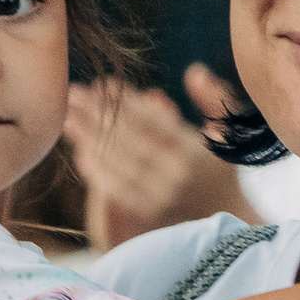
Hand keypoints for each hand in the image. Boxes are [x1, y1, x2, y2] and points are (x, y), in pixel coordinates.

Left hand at [62, 64, 259, 248]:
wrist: (229, 228)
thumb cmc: (224, 173)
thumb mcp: (231, 133)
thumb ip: (216, 99)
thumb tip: (194, 71)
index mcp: (196, 151)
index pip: (153, 121)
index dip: (126, 101)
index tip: (102, 83)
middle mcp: (178, 175)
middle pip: (130, 139)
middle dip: (98, 114)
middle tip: (72, 94)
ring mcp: (161, 197)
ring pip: (119, 164)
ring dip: (89, 140)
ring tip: (67, 118)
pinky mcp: (149, 215)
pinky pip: (118, 190)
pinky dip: (98, 171)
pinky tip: (80, 153)